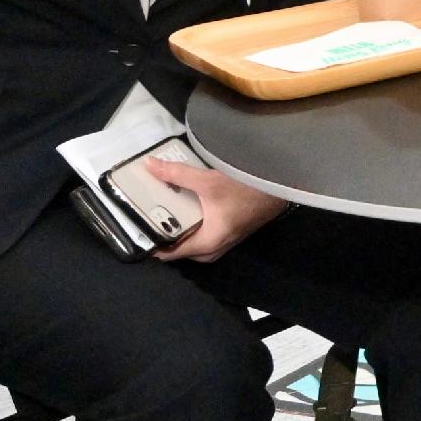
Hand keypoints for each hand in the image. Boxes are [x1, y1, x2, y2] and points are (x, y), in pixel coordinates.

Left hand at [141, 158, 286, 264]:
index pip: (174, 254)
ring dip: (187, 239)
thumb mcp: (207, 180)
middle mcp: (220, 246)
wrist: (282, 184)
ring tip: (173, 222)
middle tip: (155, 226)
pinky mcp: (239, 231)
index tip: (139, 234)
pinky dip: (200, 233)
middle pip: (188, 254)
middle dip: (171, 244)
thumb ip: (176, 174)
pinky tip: (196, 216)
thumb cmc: (245, 187)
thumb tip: (149, 166)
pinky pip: (212, 240)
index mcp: (209, 241)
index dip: (155, 247)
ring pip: (202, 249)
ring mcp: (232, 240)